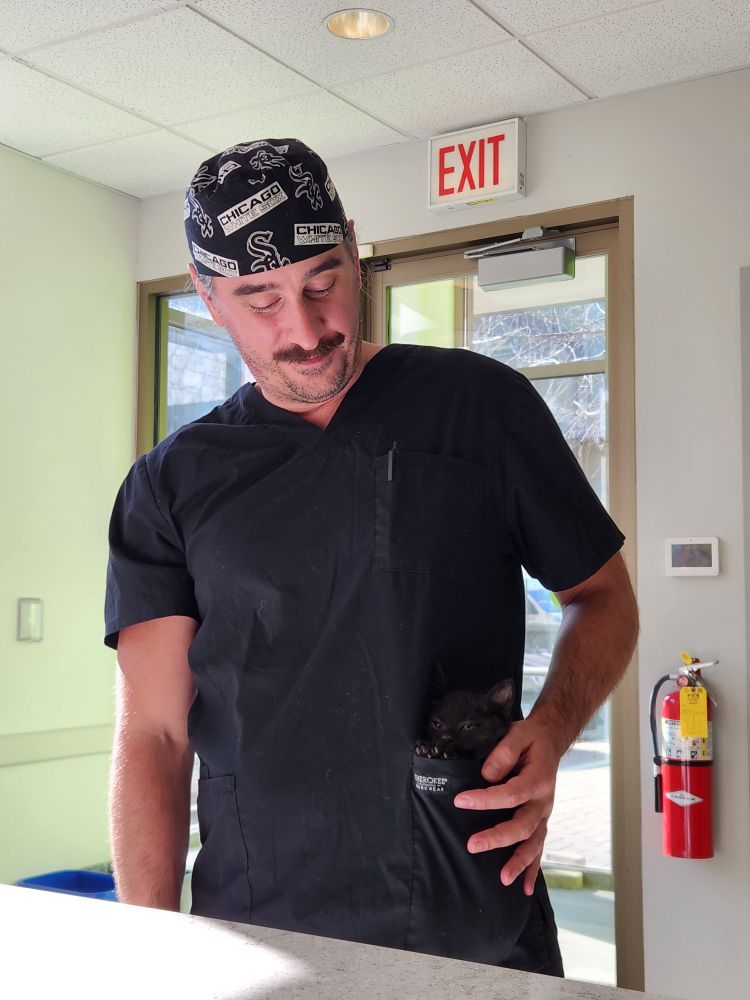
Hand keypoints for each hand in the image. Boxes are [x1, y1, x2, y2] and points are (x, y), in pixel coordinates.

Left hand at [452, 716, 561, 895]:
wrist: (550, 740)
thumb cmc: (531, 738)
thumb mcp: (519, 733)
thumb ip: (504, 751)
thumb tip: (488, 775)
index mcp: (538, 779)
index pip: (511, 794)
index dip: (486, 799)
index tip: (460, 801)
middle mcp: (543, 801)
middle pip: (522, 825)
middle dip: (498, 837)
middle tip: (473, 845)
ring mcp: (544, 814)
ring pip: (533, 842)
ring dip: (518, 861)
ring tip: (502, 878)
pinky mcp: (540, 821)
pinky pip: (538, 848)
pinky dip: (532, 869)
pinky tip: (523, 888)